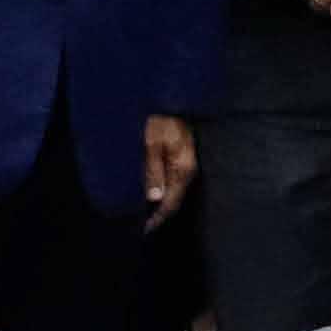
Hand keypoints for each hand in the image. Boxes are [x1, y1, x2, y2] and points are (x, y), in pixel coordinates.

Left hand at [142, 111, 199, 228]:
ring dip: (161, 204)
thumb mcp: (152, 145)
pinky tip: (153, 195)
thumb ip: (153, 171)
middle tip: (143, 225)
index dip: (158, 217)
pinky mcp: (182, 160)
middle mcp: (187, 170)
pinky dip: (163, 192)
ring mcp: (186, 165)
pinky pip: (173, 182)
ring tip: (146, 214)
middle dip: (160, 213)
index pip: (171, 201)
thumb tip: (154, 198)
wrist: (170, 101)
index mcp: (182, 168)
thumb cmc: (160, 120)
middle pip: (175, 199)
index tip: (145, 228)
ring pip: (174, 192)